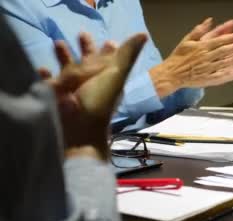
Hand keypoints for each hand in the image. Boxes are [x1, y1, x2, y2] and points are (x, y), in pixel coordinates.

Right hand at [43, 32, 146, 157]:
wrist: (78, 130)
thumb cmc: (98, 102)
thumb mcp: (115, 75)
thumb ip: (127, 55)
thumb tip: (143, 34)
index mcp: (107, 78)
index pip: (110, 60)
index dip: (111, 51)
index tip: (110, 41)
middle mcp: (91, 82)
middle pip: (88, 61)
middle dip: (86, 48)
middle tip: (82, 33)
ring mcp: (72, 89)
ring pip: (68, 68)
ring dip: (64, 56)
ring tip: (57, 42)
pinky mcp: (55, 95)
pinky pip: (49, 82)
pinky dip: (45, 74)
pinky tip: (42, 68)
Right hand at [150, 18, 232, 96]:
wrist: (172, 74)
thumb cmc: (180, 56)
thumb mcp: (188, 39)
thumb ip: (201, 30)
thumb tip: (210, 20)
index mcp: (203, 46)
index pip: (221, 41)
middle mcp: (209, 57)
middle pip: (231, 51)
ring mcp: (211, 69)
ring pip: (232, 63)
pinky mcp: (213, 79)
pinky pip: (228, 76)